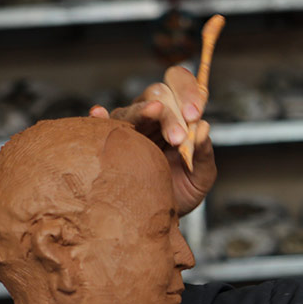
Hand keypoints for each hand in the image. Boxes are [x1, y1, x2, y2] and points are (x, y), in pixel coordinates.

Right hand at [91, 63, 215, 215]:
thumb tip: (204, 127)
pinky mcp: (111, 141)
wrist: (160, 217)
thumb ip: (204, 153)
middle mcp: (153, 115)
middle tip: (179, 138)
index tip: (195, 114)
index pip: (182, 87)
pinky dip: (100, 118)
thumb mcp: (201, 176)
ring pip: (134, 107)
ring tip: (155, 115)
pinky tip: (98, 113)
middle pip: (158, 93)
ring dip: (146, 113)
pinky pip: (103, 125)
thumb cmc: (182, 191)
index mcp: (179, 116)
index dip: (189, 94)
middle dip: (172, 112)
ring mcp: (130, 126)